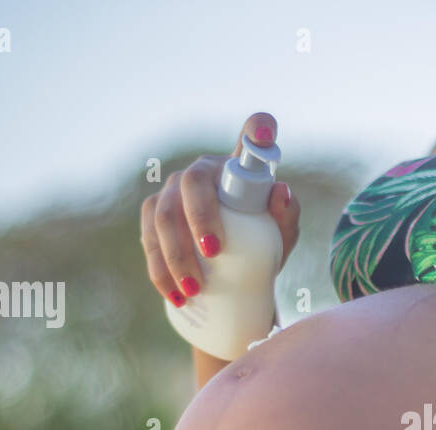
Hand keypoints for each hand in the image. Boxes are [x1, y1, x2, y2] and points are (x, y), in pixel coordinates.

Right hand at [139, 112, 300, 305]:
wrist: (236, 272)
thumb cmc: (263, 244)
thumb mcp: (281, 236)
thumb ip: (286, 215)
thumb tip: (280, 191)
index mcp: (238, 168)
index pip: (251, 136)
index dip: (257, 128)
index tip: (264, 134)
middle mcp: (203, 171)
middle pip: (192, 183)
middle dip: (199, 217)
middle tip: (214, 253)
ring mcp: (174, 191)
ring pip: (163, 214)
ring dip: (175, 254)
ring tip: (194, 289)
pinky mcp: (154, 214)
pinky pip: (148, 237)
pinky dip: (160, 270)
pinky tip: (175, 294)